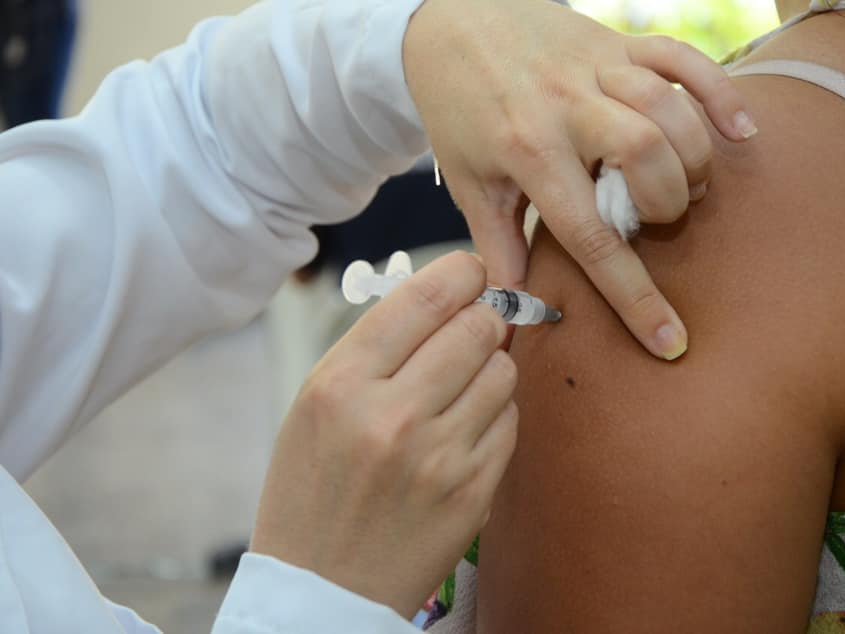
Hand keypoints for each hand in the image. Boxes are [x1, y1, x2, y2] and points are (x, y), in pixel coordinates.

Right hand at [250, 252, 517, 617]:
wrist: (322, 589)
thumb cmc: (312, 489)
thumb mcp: (315, 405)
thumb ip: (377, 348)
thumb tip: (449, 297)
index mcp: (340, 384)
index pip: (425, 297)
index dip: (463, 271)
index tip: (473, 271)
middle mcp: (392, 416)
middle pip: (477, 326)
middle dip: (482, 317)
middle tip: (474, 326)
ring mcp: (439, 457)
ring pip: (503, 371)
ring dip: (491, 368)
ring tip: (461, 388)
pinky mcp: (474, 492)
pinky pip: (510, 421)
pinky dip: (495, 415)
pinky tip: (465, 431)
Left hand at [403, 0, 756, 359]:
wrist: (449, 23)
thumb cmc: (459, 111)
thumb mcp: (470, 184)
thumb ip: (497, 248)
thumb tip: (512, 315)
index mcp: (526, 152)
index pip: (590, 237)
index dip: (633, 296)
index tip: (670, 341)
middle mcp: (565, 106)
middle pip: (645, 155)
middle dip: (667, 202)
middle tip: (659, 219)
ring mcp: (595, 67)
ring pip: (668, 108)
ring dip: (693, 157)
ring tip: (688, 186)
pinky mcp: (617, 40)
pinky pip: (681, 58)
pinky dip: (719, 92)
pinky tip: (741, 132)